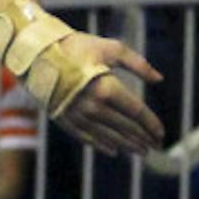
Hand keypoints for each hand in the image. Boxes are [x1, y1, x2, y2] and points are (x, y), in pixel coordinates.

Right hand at [47, 32, 165, 155]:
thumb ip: (138, 64)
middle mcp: (93, 107)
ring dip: (127, 145)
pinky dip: (102, 145)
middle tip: (155, 146)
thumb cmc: (77, 46)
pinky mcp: (63, 120)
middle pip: (124, 128)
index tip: (161, 133)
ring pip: (108, 137)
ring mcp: (76, 116)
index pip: (136, 112)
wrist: (37, 53)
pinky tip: (114, 151)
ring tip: (141, 151)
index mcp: (106, 88)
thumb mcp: (111, 49)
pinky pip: (86, 138)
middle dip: (142, 138)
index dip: (151, 124)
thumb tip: (159, 79)